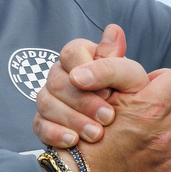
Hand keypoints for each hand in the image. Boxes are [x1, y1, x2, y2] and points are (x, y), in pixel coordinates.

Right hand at [34, 24, 132, 147]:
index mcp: (81, 56)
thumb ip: (118, 59)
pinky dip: (55, 133)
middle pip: (57, 80)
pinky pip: (39, 125)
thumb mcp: (131, 79)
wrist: (125, 132)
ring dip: (72, 119)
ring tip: (96, 134)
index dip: (86, 71)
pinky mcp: (43, 121)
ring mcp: (49, 97)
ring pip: (46, 102)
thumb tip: (113, 30)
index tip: (108, 91)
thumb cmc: (129, 99)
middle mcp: (61, 74)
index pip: (71, 52)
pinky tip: (73, 141)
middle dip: (83, 101)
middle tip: (108, 117)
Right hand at [67, 66, 170, 171]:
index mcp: (147, 108)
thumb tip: (115, 29)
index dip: (162, 80)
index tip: (150, 87)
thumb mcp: (95, 95)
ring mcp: (169, 157)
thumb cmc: (83, 139)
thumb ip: (111, 65)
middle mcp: (163, 132)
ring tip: (158, 128)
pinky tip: (167, 149)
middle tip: (152, 107)